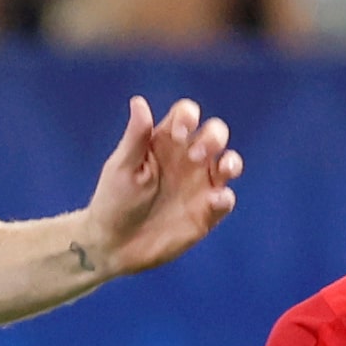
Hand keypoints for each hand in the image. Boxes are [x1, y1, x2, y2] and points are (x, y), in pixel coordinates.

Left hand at [82, 96, 242, 276]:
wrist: (114, 244)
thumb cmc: (113, 200)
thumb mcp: (122, 167)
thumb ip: (135, 136)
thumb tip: (139, 101)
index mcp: (165, 142)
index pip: (186, 115)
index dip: (188, 117)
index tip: (178, 133)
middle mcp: (187, 159)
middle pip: (215, 133)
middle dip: (213, 137)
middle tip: (195, 155)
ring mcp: (200, 185)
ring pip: (229, 162)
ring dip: (232, 162)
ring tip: (224, 169)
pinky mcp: (207, 212)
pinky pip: (226, 199)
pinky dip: (225, 198)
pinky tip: (214, 201)